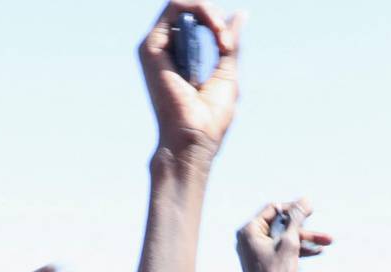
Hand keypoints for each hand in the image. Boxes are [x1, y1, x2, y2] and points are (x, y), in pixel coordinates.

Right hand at [138, 3, 242, 163]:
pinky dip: (201, 11)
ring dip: (210, 14)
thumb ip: (229, 43)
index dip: (216, 22)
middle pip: (189, 9)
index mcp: (179, 57)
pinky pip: (176, 6)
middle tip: (227, 43)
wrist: (194, 139)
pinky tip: (216, 32)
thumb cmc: (209, 118)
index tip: (229, 45)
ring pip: (182, 3)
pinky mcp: (151, 46)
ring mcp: (156, 47)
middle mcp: (165, 50)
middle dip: (214, 16)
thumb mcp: (227, 72)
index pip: (195, 20)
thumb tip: (239, 14)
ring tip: (223, 40)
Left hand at [237, 199, 330, 271]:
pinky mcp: (265, 262)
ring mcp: (257, 251)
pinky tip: (316, 251)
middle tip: (322, 227)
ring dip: (305, 239)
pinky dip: (298, 249)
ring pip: (285, 238)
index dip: (294, 208)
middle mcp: (250, 238)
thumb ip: (297, 219)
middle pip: (281, 224)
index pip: (274, 209)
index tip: (311, 210)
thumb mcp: (290, 242)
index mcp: (249, 230)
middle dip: (304, 228)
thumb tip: (305, 200)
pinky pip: (282, 249)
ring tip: (327, 241)